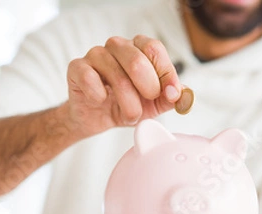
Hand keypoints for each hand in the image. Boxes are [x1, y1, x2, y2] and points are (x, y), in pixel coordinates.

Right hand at [63, 35, 182, 138]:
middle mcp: (117, 46)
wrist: (98, 119)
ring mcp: (95, 55)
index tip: (171, 95)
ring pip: (117, 76)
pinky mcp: (77, 68)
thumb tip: (184, 95)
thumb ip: (172, 98)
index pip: (154, 49)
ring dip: (128, 104)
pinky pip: (90, 79)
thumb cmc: (126, 104)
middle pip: (137, 60)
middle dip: (148, 90)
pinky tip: (102, 101)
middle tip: (148, 105)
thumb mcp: (155, 104)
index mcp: (138, 48)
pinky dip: (100, 96)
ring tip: (130, 115)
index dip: (166, 74)